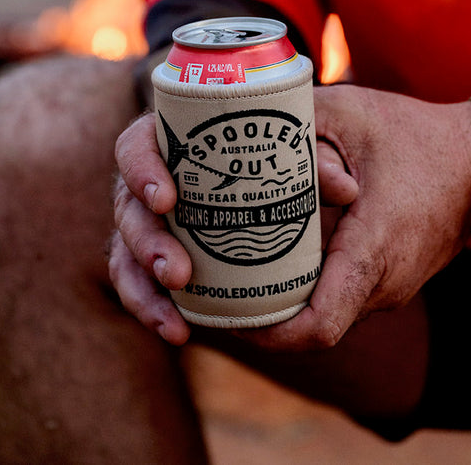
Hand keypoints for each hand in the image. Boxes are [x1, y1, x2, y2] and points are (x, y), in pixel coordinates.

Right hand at [110, 104, 358, 344]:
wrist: (283, 179)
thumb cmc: (280, 146)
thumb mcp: (302, 142)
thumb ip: (320, 159)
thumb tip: (344, 188)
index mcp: (173, 139)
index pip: (136, 144)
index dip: (141, 169)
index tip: (168, 199)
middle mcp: (153, 180)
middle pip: (127, 206)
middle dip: (146, 243)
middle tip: (180, 272)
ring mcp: (152, 221)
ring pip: (125, 251)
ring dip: (144, 284)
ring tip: (174, 317)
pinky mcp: (160, 257)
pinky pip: (140, 284)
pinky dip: (151, 308)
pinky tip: (177, 330)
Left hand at [241, 84, 470, 351]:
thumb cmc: (414, 133)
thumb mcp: (348, 113)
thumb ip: (298, 130)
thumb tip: (252, 159)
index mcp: (373, 250)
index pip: (318, 326)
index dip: (267, 333)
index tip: (226, 314)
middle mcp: (384, 283)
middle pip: (311, 324)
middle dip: (261, 314)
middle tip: (212, 286)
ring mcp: (391, 288)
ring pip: (326, 311)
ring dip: (285, 299)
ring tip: (234, 269)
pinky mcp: (392, 280)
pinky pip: (342, 295)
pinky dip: (309, 285)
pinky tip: (277, 253)